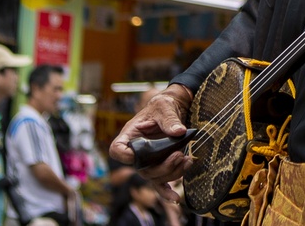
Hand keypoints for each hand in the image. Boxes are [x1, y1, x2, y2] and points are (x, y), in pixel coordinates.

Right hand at [108, 84, 193, 200]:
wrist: (175, 108)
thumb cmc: (164, 105)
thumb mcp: (165, 107)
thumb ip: (169, 119)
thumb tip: (178, 132)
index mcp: (130, 135)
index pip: (117, 150)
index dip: (125, 156)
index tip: (137, 155)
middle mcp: (137, 151)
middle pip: (142, 169)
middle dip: (162, 167)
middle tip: (178, 156)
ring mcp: (148, 161)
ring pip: (154, 177)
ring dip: (172, 173)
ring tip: (187, 161)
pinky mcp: (160, 165)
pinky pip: (160, 183)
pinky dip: (167, 191)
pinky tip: (175, 199)